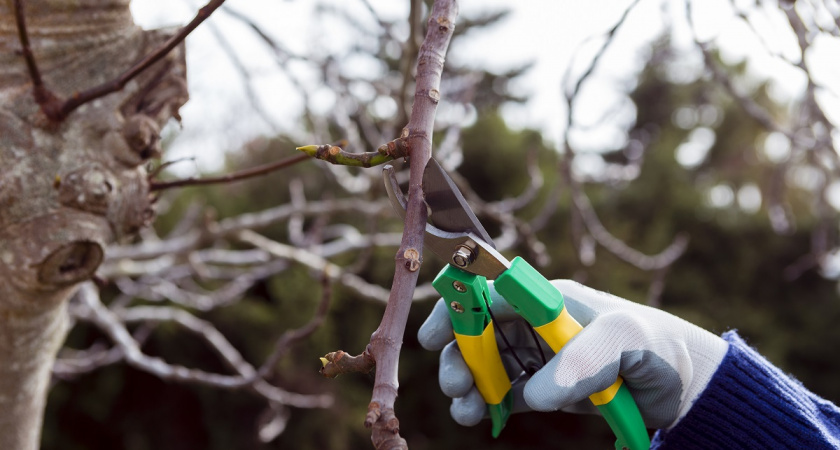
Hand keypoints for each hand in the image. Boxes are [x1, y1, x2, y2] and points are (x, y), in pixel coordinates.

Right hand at [417, 279, 728, 429]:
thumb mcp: (623, 340)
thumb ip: (581, 360)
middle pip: (477, 332)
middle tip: (456, 385)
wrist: (679, 382)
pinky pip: (503, 393)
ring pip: (484, 365)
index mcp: (546, 298)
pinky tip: (480, 418)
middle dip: (458, 356)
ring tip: (466, 410)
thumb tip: (535, 394)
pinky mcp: (543, 387)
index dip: (456, 309)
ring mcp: (536, 356)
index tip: (434, 337)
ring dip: (467, 384)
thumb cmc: (652, 343)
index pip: (489, 293)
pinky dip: (486, 405)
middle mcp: (534, 323)